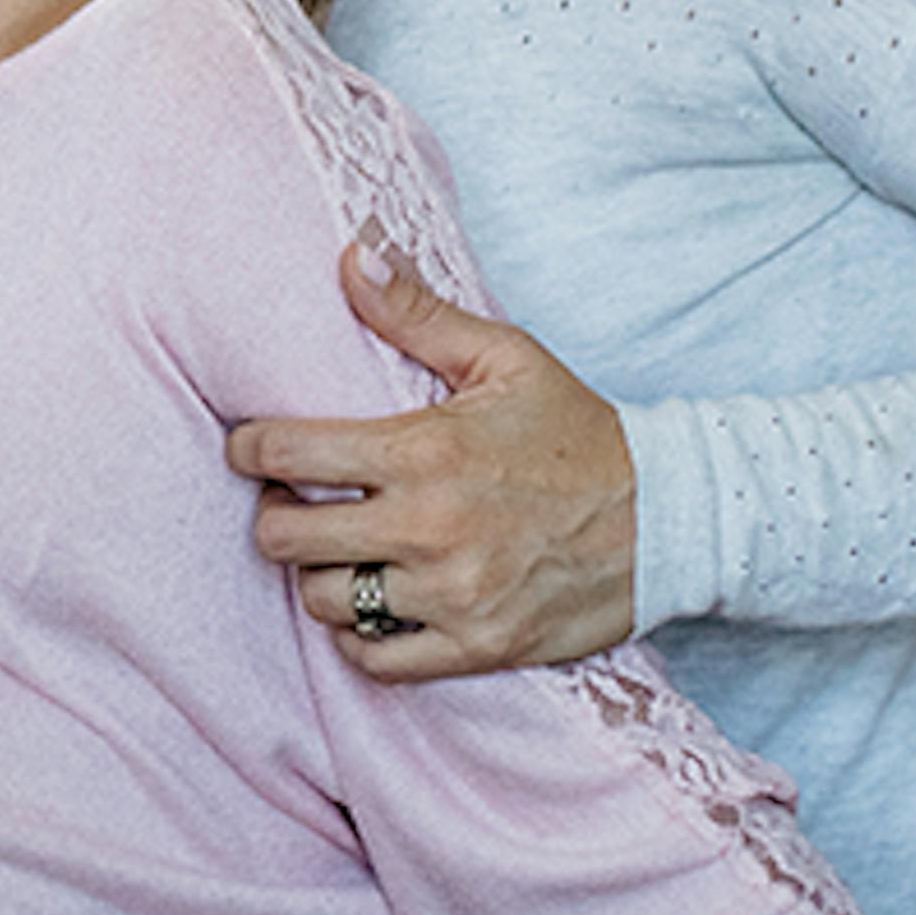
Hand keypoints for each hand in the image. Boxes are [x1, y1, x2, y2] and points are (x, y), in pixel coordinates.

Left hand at [222, 233, 638, 677]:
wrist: (667, 518)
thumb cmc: (577, 433)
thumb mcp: (504, 358)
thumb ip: (418, 311)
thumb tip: (352, 253)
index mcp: (425, 451)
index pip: (289, 452)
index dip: (249, 448)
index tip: (248, 447)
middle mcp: (430, 528)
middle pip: (289, 538)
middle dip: (273, 516)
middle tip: (286, 502)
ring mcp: (452, 596)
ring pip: (325, 602)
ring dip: (316, 576)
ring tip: (332, 551)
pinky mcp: (477, 649)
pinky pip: (376, 661)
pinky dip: (358, 638)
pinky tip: (370, 606)